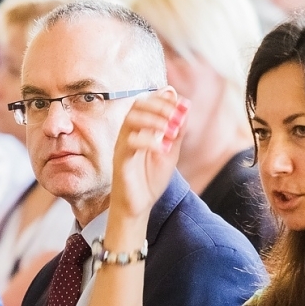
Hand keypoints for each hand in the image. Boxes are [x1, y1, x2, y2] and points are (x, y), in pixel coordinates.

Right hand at [109, 89, 187, 226]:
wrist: (139, 206)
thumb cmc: (151, 179)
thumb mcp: (171, 151)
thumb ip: (177, 129)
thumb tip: (184, 103)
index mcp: (140, 128)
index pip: (148, 101)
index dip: (164, 98)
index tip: (183, 106)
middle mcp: (129, 132)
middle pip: (137, 104)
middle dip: (160, 106)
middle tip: (177, 117)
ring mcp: (123, 145)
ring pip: (131, 119)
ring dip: (155, 120)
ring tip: (172, 132)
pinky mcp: (121, 160)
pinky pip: (130, 142)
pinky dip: (149, 141)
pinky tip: (164, 149)